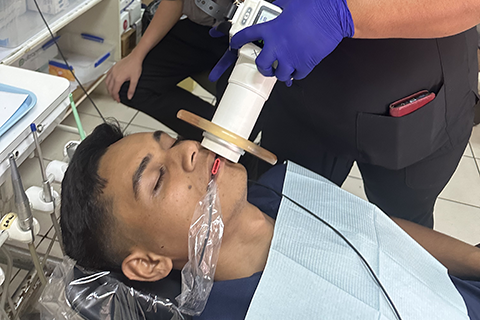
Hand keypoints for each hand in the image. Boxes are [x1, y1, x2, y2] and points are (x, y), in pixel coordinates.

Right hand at [106, 52, 142, 101]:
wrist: (134, 57)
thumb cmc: (135, 66)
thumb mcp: (135, 80)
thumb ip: (131, 89)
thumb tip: (129, 96)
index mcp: (118, 79)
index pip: (114, 91)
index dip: (116, 97)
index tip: (118, 100)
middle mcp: (114, 75)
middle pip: (109, 88)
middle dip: (112, 94)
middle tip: (115, 98)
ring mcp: (112, 71)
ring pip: (107, 82)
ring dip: (108, 88)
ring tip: (112, 92)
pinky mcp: (113, 68)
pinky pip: (107, 76)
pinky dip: (107, 81)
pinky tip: (110, 83)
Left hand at [210, 0, 353, 84]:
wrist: (333, 15)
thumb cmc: (315, 8)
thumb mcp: (288, 5)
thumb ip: (278, 11)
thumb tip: (276, 10)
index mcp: (272, 29)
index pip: (246, 36)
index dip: (238, 41)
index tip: (236, 45)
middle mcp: (278, 46)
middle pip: (261, 65)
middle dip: (262, 67)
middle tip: (264, 66)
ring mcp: (291, 57)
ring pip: (279, 74)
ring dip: (279, 73)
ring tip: (281, 70)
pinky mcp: (305, 64)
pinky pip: (296, 76)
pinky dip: (295, 74)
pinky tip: (296, 70)